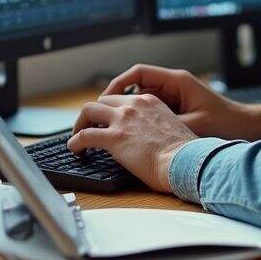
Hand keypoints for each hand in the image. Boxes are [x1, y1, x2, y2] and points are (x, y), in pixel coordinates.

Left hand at [66, 94, 194, 192]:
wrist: (185, 160)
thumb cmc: (184, 153)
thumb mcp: (171, 128)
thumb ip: (156, 126)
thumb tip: (149, 139)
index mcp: (150, 102)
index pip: (122, 99)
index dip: (112, 109)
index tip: (108, 120)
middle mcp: (134, 105)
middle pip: (103, 100)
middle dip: (94, 113)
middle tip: (90, 127)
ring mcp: (122, 120)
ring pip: (88, 111)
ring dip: (80, 123)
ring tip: (77, 136)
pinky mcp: (113, 137)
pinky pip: (84, 135)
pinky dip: (75, 142)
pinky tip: (75, 149)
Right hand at [98, 64, 260, 140]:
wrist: (250, 127)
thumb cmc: (227, 123)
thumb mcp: (195, 125)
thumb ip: (167, 125)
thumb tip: (139, 132)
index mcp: (177, 81)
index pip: (138, 73)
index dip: (117, 84)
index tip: (103, 100)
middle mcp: (174, 86)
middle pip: (136, 85)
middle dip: (117, 99)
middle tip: (99, 116)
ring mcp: (176, 97)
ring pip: (142, 99)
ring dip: (128, 111)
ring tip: (111, 127)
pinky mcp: (178, 110)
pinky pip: (152, 110)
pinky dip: (140, 119)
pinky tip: (131, 134)